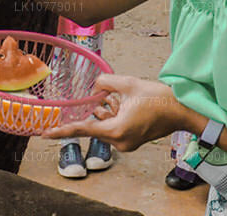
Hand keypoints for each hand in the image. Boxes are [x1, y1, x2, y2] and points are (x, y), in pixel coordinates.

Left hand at [41, 74, 191, 151]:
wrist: (182, 111)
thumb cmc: (158, 99)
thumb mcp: (129, 84)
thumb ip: (106, 83)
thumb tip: (95, 85)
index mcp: (117, 130)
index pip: (83, 129)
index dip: (62, 131)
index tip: (44, 134)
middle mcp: (120, 141)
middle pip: (95, 126)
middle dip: (97, 112)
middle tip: (110, 100)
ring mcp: (127, 143)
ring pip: (105, 127)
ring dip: (108, 113)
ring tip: (124, 102)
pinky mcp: (132, 141)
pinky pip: (114, 129)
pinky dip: (114, 117)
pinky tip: (125, 106)